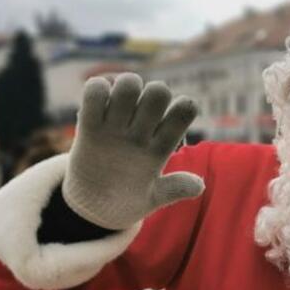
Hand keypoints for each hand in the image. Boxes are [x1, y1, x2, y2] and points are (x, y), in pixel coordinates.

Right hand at [62, 74, 204, 229]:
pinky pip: (94, 89)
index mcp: (162, 144)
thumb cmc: (129, 201)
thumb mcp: (153, 198)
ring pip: (129, 83)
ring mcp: (117, 122)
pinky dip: (96, 91)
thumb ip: (175, 189)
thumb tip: (199, 185)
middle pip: (158, 90)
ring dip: (123, 90)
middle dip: (152, 97)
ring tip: (115, 114)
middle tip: (137, 120)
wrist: (95, 206)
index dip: (180, 110)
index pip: (184, 110)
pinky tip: (95, 111)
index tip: (165, 131)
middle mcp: (143, 128)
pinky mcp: (90, 122)